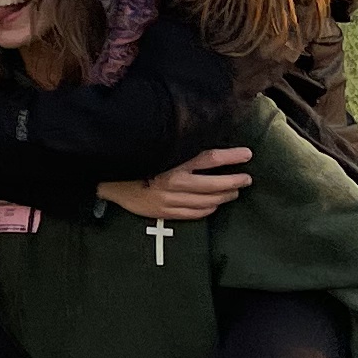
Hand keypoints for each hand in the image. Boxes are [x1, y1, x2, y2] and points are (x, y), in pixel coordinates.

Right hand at [98, 148, 253, 221]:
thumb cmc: (137, 159)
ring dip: (224, 196)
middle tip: (246, 178)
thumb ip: (181, 148)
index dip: (231, 157)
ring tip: (234, 191)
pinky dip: (208, 209)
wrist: (110, 179)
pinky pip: (194, 214)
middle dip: (234, 181)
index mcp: (173, 161)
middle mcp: (174, 181)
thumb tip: (206, 143)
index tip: (247, 154)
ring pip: (206, 201)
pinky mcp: (165, 212)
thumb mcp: (159, 149)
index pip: (209, 158)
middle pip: (213, 184)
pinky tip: (215, 205)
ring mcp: (170, 199)